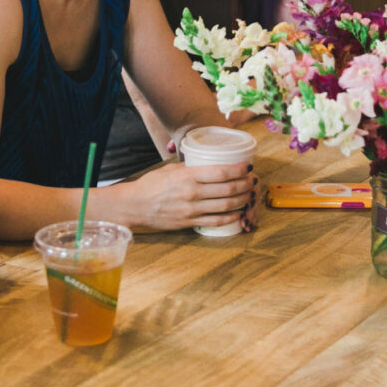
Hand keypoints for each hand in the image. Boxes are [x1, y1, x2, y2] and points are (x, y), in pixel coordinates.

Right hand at [116, 160, 258, 232]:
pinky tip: (238, 212)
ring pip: (225, 206)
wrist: (133, 206)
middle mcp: (192, 193)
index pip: (222, 172)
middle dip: (246, 184)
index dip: (240, 169)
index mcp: (188, 176)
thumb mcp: (171, 169)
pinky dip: (230, 217)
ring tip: (249, 195)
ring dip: (242, 200)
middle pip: (228, 189)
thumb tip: (210, 164)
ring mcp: (191, 210)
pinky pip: (215, 221)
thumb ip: (191, 167)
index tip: (249, 166)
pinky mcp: (189, 223)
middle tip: (253, 180)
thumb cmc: (151, 184)